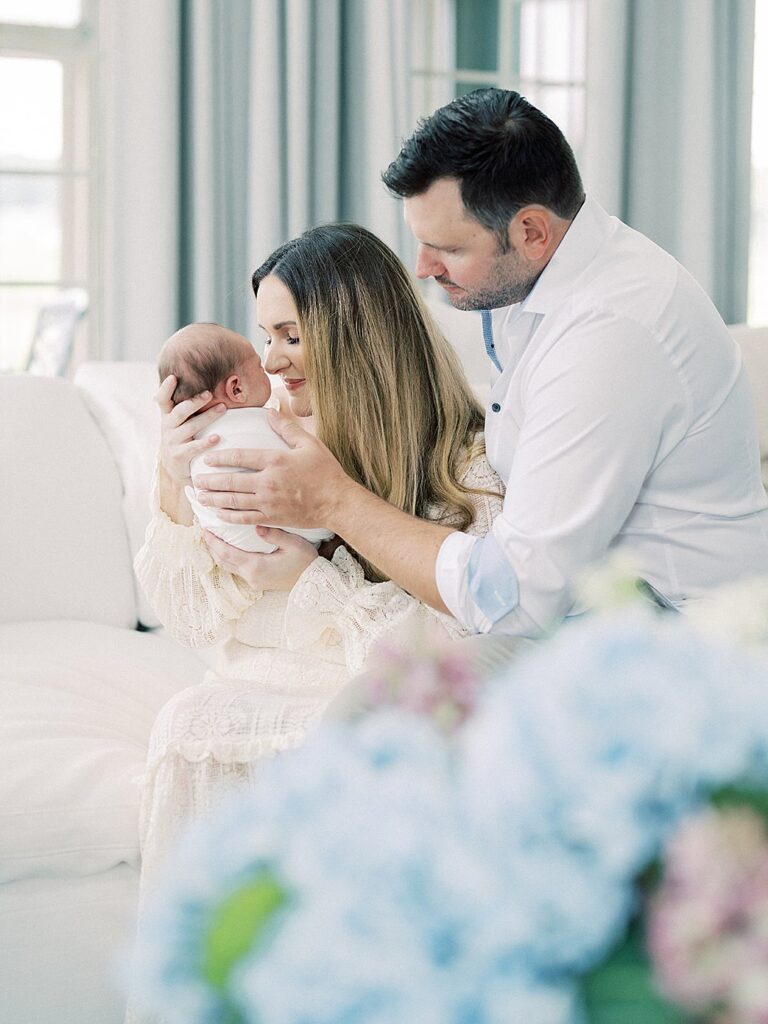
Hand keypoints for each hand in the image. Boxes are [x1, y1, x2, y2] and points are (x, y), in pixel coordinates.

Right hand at [155, 375, 226, 483]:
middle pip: (180, 411)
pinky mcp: (179, 456)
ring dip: (207, 416)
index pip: (162, 399)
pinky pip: (194, 448)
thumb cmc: (182, 438)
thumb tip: (208, 384)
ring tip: (222, 408)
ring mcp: (172, 441)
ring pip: (190, 427)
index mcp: (167, 416)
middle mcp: (167, 427)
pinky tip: (217, 437)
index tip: (173, 377)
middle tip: (209, 393)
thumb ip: (186, 406)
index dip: (166, 388)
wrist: (175, 468)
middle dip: (195, 401)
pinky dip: (206, 442)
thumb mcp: (179, 422)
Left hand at [193, 408, 355, 529]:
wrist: (337, 502)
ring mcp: (269, 502)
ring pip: (234, 502)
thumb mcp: (309, 444)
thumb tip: (270, 411)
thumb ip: (287, 427)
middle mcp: (268, 482)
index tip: (206, 458)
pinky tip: (218, 514)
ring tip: (200, 496)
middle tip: (195, 479)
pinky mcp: (273, 518)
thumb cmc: (325, 472)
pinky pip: (245, 518)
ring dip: (214, 499)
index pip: (240, 457)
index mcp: (275, 461)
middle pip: (231, 482)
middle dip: (210, 481)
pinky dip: (229, 516)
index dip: (220, 457)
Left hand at [202, 527, 317, 590]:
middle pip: (223, 561)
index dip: (213, 541)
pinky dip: (228, 559)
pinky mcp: (258, 582)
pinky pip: (236, 570)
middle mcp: (251, 576)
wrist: (314, 582)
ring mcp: (254, 581)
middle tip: (205, 531)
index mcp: (256, 566)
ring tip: (213, 540)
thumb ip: (274, 533)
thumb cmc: (306, 562)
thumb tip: (255, 525)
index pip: (226, 553)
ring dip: (218, 554)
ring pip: (228, 567)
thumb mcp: (294, 544)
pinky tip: (228, 550)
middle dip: (211, 546)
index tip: (204, 529)